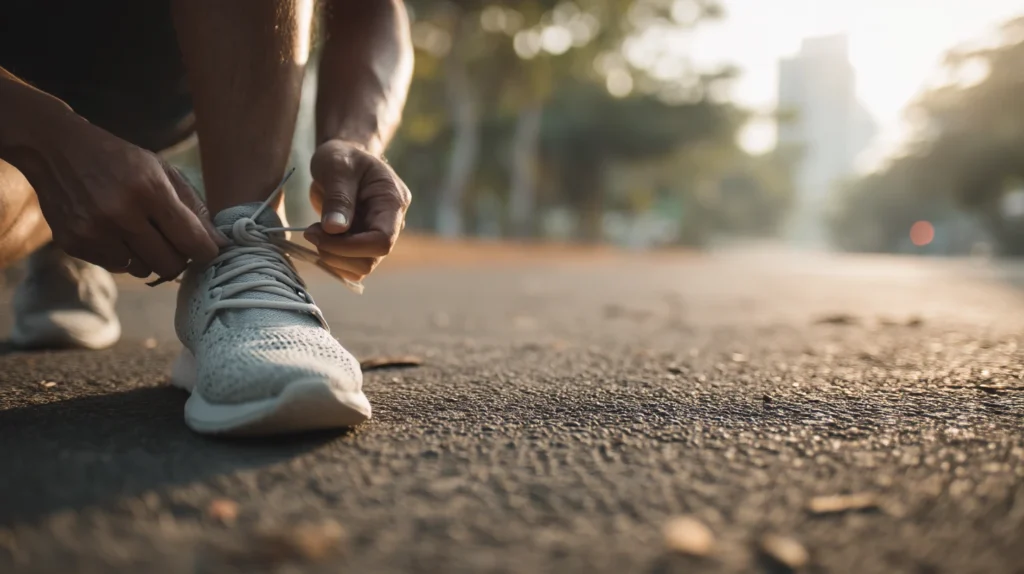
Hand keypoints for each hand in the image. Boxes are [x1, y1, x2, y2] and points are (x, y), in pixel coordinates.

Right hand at [3, 110, 223, 279]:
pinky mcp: (74, 244)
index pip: (191, 240)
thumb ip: (193, 207)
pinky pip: (117, 267)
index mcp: (149, 190)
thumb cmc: (119, 160)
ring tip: (140, 231)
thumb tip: (220, 243)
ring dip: (150, 257)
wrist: (55, 149)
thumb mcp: (161, 170)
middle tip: (175, 242)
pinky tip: (115, 232)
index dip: (207, 251)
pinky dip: (124, 256)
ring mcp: (94, 232)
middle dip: (179, 258)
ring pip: (144, 271)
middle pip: (170, 264)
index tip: (210, 250)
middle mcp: (120, 214)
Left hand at [303, 140, 410, 281]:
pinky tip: (319, 239)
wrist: (344, 160)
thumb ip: (338, 197)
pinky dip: (331, 260)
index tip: (319, 233)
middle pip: (370, 260)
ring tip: (314, 232)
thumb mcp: (337, 166)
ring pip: (360, 269)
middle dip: (336, 253)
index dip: (350, 247)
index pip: (382, 241)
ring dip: (332, 258)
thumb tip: (334, 229)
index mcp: (392, 202)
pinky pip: (350, 267)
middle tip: (310, 232)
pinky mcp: (363, 245)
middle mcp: (392, 224)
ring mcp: (377, 236)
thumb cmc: (343, 156)